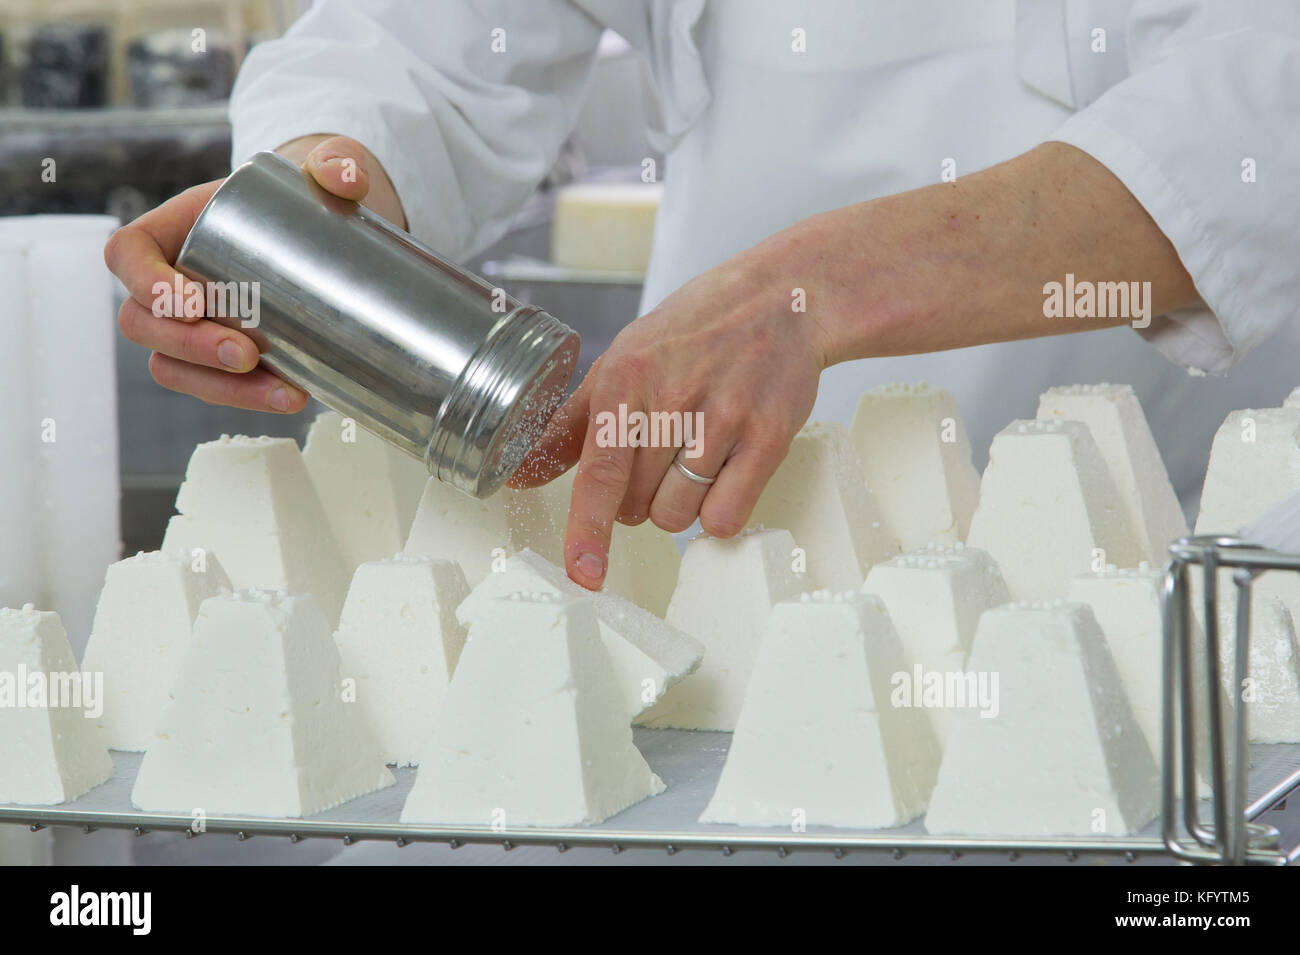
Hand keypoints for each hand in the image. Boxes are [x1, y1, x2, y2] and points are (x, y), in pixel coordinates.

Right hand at [105, 135, 394, 412]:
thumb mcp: (323, 169)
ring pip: (172, 367)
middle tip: (247, 353)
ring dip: (220, 388)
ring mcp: (186, 326)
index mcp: (169, 229)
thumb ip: (337, 162)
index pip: (128, 255)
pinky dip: (246, 398)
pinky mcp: (217, 358)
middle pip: (142, 323)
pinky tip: (291, 396)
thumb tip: (344, 179)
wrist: (323, 235)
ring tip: (282, 390)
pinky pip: (211, 387)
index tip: (193, 303)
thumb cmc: (304, 197)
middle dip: (190, 347)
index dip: (146, 283)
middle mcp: (165, 281)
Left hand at [510, 244, 828, 590]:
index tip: (583, 571)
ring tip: (696, 455)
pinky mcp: (768, 438)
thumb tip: (519, 474)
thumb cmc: (696, 331)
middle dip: (640, 495)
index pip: (600, 472)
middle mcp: (673, 398)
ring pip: (678, 516)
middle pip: (636, 506)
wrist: (781, 300)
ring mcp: (724, 419)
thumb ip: (570, 425)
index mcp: (626, 379)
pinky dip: (719, 510)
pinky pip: (726, 516)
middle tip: (662, 451)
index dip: (588, 528)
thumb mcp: (623, 360)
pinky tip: (725, 473)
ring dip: (680, 504)